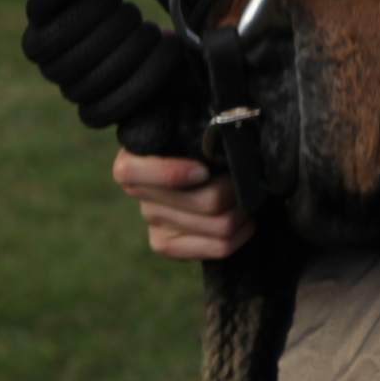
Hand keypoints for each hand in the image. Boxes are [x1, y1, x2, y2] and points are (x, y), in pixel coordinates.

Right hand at [113, 149, 254, 259]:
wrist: (187, 173)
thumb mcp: (186, 133)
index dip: (171, 175)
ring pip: (218, 224)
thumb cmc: (191, 145)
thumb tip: (224, 139)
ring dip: (243, 209)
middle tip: (247, 178)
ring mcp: (152, 223)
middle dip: (235, 189)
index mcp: (131, 161)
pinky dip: (241, 234)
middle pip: (202, 202)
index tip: (203, 170)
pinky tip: (245, 221)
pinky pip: (218, 248)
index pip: (132, 174)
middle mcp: (139, 195)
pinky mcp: (167, 246)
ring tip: (248, 196)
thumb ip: (195, 135)